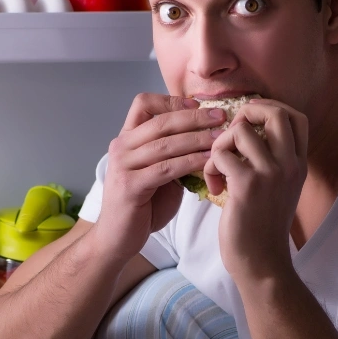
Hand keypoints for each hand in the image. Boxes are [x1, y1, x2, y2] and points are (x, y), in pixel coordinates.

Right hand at [92, 93, 227, 258]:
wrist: (116, 238)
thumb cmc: (141, 206)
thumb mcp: (157, 172)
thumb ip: (173, 155)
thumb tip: (206, 139)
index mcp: (126, 139)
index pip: (143, 103)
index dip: (171, 100)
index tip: (197, 104)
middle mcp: (121, 147)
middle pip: (160, 121)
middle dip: (194, 117)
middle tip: (220, 117)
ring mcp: (123, 165)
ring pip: (166, 143)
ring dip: (197, 139)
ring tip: (220, 139)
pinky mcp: (131, 186)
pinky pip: (167, 168)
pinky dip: (190, 162)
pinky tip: (208, 161)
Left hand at [203, 99, 307, 282]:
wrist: (261, 263)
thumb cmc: (261, 227)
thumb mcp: (278, 189)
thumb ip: (271, 160)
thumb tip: (244, 130)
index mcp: (299, 164)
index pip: (296, 116)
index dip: (270, 108)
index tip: (249, 122)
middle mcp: (290, 164)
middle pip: (274, 112)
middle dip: (245, 113)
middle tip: (231, 136)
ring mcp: (271, 174)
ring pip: (240, 130)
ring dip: (220, 144)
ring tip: (217, 168)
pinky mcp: (248, 186)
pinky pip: (221, 154)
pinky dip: (210, 166)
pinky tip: (214, 185)